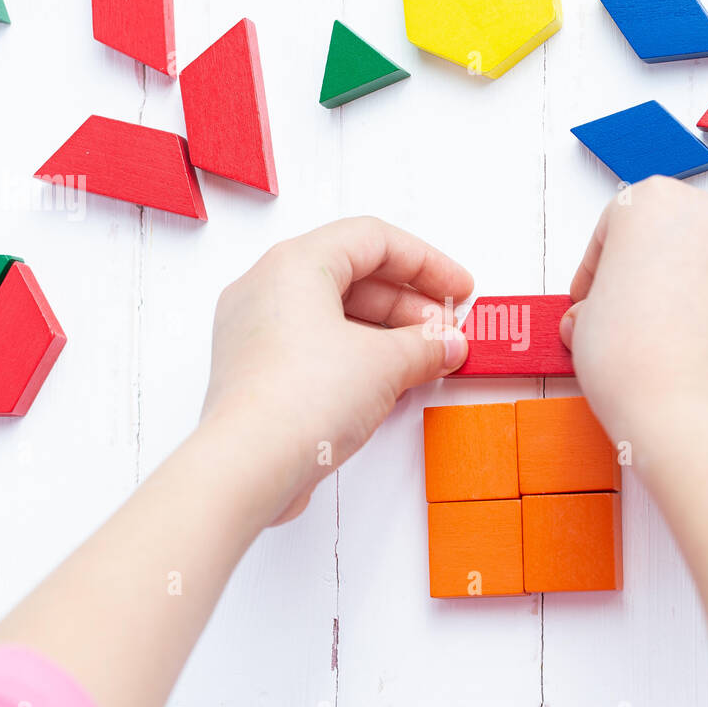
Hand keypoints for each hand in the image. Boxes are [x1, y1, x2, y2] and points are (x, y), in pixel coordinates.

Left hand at [201, 216, 471, 524]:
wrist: (249, 466)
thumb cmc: (300, 400)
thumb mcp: (386, 363)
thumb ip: (426, 346)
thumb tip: (445, 345)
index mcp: (294, 263)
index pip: (373, 240)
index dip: (426, 263)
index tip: (458, 290)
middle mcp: (267, 289)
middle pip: (354, 276)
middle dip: (410, 304)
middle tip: (446, 331)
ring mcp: (257, 332)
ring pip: (335, 315)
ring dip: (387, 334)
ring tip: (426, 360)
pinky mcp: (257, 373)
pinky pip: (317, 349)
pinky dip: (357, 358)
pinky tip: (390, 383)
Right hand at [560, 177, 707, 444]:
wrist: (699, 418)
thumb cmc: (637, 363)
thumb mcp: (584, 325)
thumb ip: (596, 305)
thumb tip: (601, 318)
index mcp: (655, 203)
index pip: (614, 228)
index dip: (597, 270)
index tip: (591, 300)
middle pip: (677, 237)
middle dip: (656, 274)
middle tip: (634, 322)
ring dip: (703, 294)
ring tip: (680, 347)